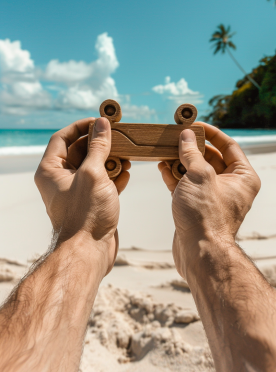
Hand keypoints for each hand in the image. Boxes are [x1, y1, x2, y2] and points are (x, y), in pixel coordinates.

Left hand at [35, 117, 129, 272]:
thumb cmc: (85, 213)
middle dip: (100, 143)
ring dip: (110, 159)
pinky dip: (114, 176)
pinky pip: (101, 182)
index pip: (62, 138)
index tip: (99, 121)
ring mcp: (76, 191)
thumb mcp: (93, 173)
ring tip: (126, 155)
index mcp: (51, 170)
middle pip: (79, 151)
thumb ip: (99, 147)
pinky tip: (127, 173)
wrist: (89, 251)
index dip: (80, 126)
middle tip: (118, 136)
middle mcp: (60, 179)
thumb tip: (103, 124)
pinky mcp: (90, 202)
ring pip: (93, 166)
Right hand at [158, 122, 260, 277]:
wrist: (198, 252)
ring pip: (196, 171)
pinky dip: (175, 175)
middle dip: (191, 146)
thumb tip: (186, 136)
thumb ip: (191, 153)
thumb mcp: (199, 175)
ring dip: (180, 160)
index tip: (193, 124)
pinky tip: (162, 166)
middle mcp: (231, 186)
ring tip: (165, 149)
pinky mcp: (197, 206)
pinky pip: (186, 185)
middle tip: (175, 135)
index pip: (228, 145)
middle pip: (210, 157)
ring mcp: (213, 197)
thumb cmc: (206, 216)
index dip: (210, 132)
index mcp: (243, 177)